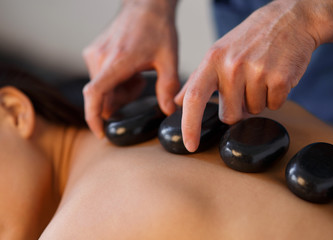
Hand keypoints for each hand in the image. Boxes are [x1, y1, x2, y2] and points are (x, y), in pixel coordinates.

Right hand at [83, 0, 179, 137]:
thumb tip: (168, 111)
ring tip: (137, 73)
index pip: (95, 94)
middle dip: (121, 99)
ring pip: (101, 88)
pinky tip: (129, 68)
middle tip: (140, 84)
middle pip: (103, 96)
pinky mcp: (92, 51)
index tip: (100, 132)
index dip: (94, 117)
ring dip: (119, 90)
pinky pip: (99, 77)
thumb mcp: (169, 59)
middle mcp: (100, 57)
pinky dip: (114, 80)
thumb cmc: (158, 29)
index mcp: (118, 60)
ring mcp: (94, 53)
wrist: (146, 5)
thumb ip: (168, 88)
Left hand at [175, 0, 318, 151]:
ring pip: (254, 111)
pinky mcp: (280, 78)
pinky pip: (274, 105)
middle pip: (230, 115)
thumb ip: (196, 80)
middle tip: (246, 85)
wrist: (289, 20)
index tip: (189, 145)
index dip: (189, 125)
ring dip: (258, 100)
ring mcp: (257, 72)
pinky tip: (275, 76)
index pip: (194, 98)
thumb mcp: (217, 53)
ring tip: (261, 75)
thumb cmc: (249, 39)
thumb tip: (177, 102)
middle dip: (238, 108)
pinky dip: (275, 97)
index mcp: (212, 60)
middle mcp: (232, 66)